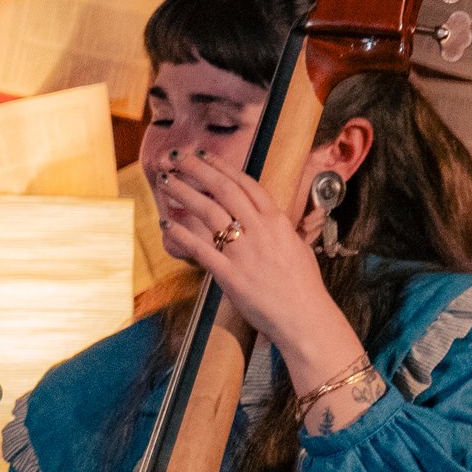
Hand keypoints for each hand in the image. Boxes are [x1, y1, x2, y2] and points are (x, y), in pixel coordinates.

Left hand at [155, 149, 360, 375]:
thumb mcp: (295, 245)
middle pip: (224, 191)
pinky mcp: (231, 275)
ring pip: (210, 213)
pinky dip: (182, 234)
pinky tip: (167, 223)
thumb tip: (266, 214)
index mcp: (277, 221)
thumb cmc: (301, 284)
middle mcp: (261, 231)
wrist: (305, 316)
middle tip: (177, 157)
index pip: (246, 184)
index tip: (203, 155)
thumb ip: (278, 227)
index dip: (222, 167)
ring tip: (166, 181)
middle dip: (198, 170)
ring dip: (185, 193)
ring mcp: (245, 252)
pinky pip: (202, 249)